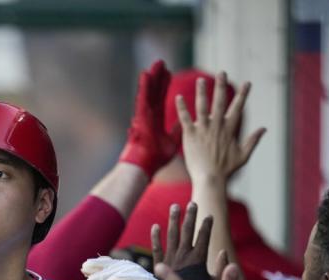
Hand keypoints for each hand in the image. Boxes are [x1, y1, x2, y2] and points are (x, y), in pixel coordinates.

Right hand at [118, 60, 177, 177]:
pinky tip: (145, 74)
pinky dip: (144, 86)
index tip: (169, 75)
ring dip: (152, 78)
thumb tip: (187, 124)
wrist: (144, 167)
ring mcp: (144, 115)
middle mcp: (149, 115)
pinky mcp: (140, 116)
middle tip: (162, 63)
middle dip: (158, 78)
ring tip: (156, 64)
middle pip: (154, 92)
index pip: (161, 99)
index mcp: (156, 121)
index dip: (164, 87)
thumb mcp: (172, 142)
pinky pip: (142, 98)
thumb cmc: (155, 159)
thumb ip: (179, 130)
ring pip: (148, 92)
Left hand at [151, 202, 226, 279]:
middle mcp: (183, 258)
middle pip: (187, 233)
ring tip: (174, 206)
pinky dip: (155, 238)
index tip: (210, 215)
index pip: (203, 238)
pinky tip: (155, 226)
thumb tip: (225, 252)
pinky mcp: (158, 268)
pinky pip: (156, 250)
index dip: (207, 226)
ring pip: (171, 237)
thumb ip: (222, 270)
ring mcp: (170, 261)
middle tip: (192, 203)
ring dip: (173, 221)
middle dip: (190, 217)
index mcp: (198, 261)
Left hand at [176, 72, 264, 183]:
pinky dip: (181, 108)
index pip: (237, 108)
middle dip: (221, 86)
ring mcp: (203, 130)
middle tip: (222, 72)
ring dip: (202, 92)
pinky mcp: (191, 135)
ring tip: (201, 80)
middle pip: (219, 102)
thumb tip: (264, 129)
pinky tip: (178, 97)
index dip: (243, 95)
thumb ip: (253, 140)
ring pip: (202, 107)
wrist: (210, 179)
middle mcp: (217, 126)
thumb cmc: (226, 170)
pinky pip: (185, 119)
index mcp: (229, 130)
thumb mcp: (243, 155)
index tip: (247, 83)